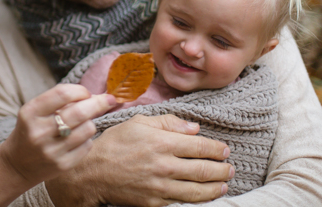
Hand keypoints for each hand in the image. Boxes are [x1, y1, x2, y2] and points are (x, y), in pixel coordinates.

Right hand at [0, 84, 116, 186]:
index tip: (86, 92)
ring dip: (90, 122)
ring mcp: (51, 151)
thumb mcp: (35, 111)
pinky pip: (87, 145)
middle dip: (99, 103)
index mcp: (30, 113)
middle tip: (108, 100)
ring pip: (88, 129)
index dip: (80, 90)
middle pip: (79, 112)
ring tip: (81, 124)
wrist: (17, 165)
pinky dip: (86, 139)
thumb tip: (95, 96)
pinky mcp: (63, 165)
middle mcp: (39, 132)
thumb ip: (60, 101)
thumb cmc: (31, 130)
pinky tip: (76, 140)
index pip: (62, 94)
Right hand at [46, 114, 233, 206]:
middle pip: (204, 169)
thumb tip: (193, 128)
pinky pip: (183, 202)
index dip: (216, 148)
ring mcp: (161, 186)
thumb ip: (167, 123)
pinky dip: (198, 199)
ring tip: (224, 183)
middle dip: (222, 169)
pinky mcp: (155, 202)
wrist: (92, 172)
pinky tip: (206, 195)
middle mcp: (164, 165)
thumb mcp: (138, 123)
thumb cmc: (114, 144)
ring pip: (198, 190)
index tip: (224, 149)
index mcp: (161, 142)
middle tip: (229, 167)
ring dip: (216, 187)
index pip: (199, 146)